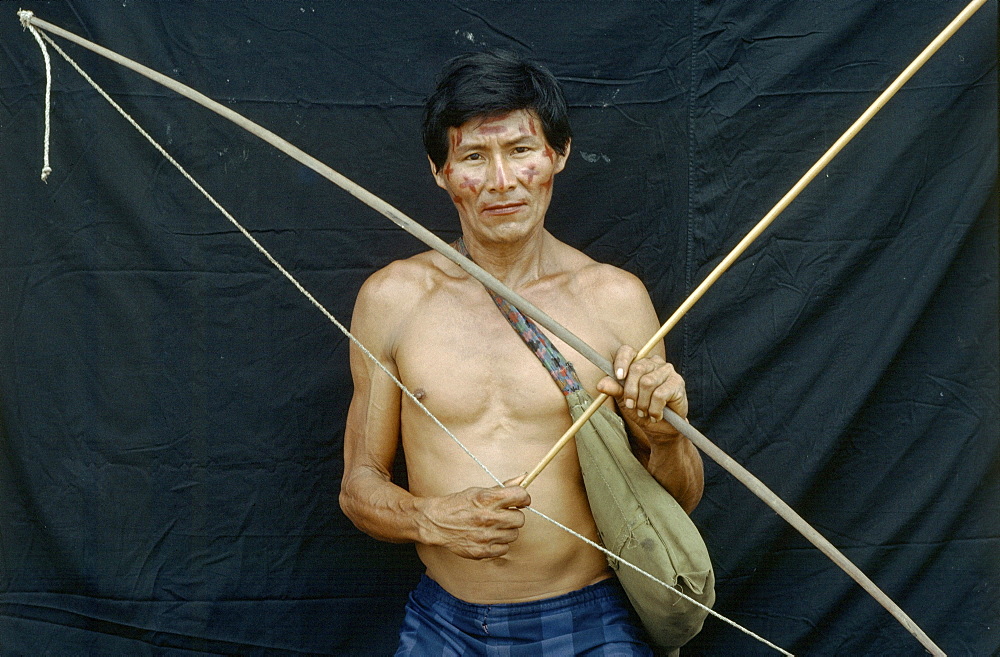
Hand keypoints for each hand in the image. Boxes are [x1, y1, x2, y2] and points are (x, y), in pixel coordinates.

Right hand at [414, 476, 530, 558]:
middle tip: (503, 515)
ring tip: (493, 526)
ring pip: (514, 535)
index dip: (523, 498)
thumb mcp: (479, 490)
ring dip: (506, 530)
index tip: (520, 501)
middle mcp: (488, 517)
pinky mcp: (482, 551)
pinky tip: (489, 537)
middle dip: (513, 516)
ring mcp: (486, 536)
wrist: (437, 522)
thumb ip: (503, 487)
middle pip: (520, 519)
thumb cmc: (459, 504)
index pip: (521, 496)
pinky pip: (505, 549)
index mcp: (488, 499)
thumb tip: (524, 478)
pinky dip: (499, 544)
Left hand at [597, 344, 688, 442]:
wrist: (662, 428)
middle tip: (631, 406)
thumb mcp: (624, 400)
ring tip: (645, 412)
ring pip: (647, 383)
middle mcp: (654, 362)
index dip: (621, 362)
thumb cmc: (643, 410)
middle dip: (630, 391)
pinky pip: (660, 394)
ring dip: (643, 403)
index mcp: (639, 362)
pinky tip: (656, 415)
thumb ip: (614, 389)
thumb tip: (600, 384)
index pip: (627, 351)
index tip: (619, 377)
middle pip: (637, 369)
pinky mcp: (677, 382)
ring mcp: (667, 370)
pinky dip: (654, 409)